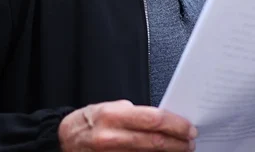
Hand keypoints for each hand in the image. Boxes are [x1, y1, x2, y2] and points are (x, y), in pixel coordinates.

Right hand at [58, 100, 196, 150]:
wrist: (64, 139)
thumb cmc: (90, 121)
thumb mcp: (111, 108)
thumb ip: (135, 114)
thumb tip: (162, 119)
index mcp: (114, 115)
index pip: (154, 119)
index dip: (176, 125)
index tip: (189, 128)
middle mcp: (111, 136)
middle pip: (154, 141)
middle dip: (177, 143)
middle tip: (190, 142)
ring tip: (181, 150)